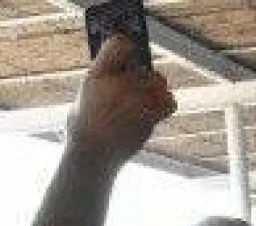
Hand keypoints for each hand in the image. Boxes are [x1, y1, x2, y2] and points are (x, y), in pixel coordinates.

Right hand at [65, 36, 175, 168]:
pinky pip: (169, 102)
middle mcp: (118, 85)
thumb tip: (124, 62)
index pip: (119, 44)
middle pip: (144, 68)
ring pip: (159, 82)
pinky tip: (159, 105)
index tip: (129, 47)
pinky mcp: (150, 118)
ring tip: (148, 96)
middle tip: (138, 83)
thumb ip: (104, 75)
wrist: (93, 152)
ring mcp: (136, 101)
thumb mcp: (86, 92)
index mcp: (97, 74)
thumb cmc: (86, 123)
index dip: (127, 44)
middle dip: (143, 75)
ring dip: (156, 88)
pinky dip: (166, 102)